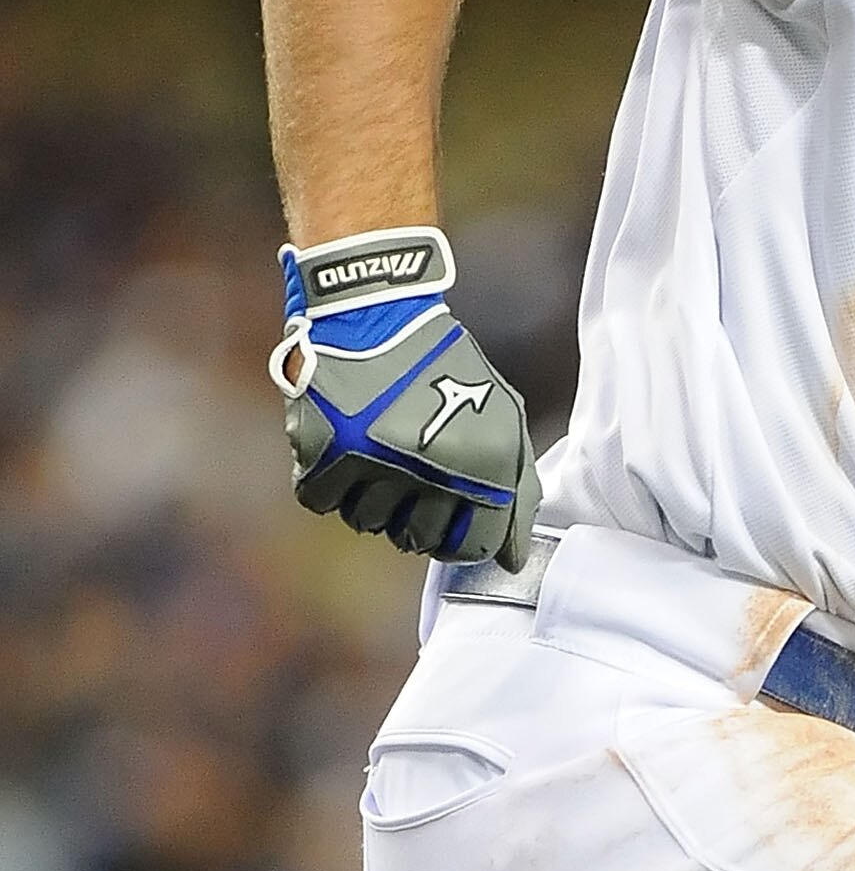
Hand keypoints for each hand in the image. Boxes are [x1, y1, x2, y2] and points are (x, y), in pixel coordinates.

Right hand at [269, 226, 540, 566]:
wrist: (374, 311)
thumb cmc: (444, 368)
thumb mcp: (501, 415)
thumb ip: (516, 488)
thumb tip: (512, 558)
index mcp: (481, 462)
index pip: (473, 545)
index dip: (465, 541)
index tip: (455, 524)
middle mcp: (428, 468)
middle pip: (418, 540)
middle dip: (420, 520)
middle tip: (416, 486)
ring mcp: (371, 462)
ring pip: (368, 522)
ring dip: (375, 500)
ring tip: (382, 459)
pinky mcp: (322, 451)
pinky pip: (323, 501)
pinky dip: (333, 485)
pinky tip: (348, 453)